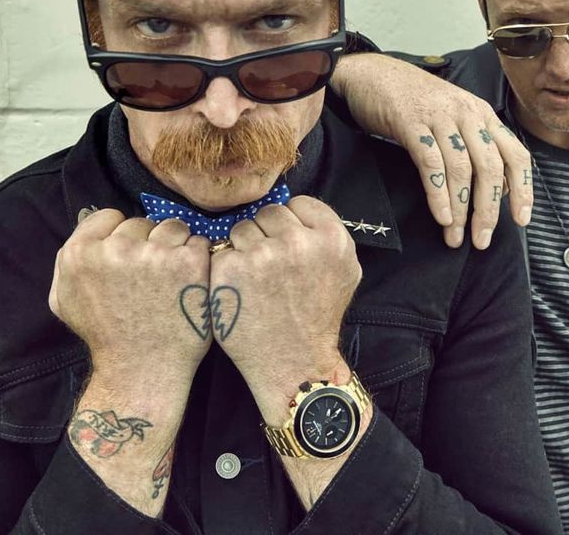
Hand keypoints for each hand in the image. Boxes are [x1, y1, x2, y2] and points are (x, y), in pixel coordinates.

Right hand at [49, 210, 212, 387]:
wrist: (141, 370)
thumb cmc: (105, 337)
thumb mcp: (64, 299)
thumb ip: (68, 260)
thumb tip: (88, 224)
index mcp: (81, 253)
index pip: (109, 217)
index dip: (120, 235)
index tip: (127, 258)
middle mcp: (116, 248)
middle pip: (142, 222)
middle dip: (148, 243)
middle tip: (150, 276)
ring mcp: (154, 254)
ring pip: (173, 227)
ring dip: (176, 247)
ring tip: (172, 279)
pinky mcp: (188, 262)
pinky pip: (200, 243)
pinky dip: (199, 259)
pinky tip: (190, 284)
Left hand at [208, 197, 359, 420]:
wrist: (294, 363)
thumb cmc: (317, 318)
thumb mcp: (345, 270)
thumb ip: (326, 236)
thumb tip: (297, 210)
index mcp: (330, 238)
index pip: (298, 204)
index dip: (291, 223)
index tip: (289, 245)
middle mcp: (298, 241)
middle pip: (269, 213)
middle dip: (267, 235)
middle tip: (271, 266)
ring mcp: (262, 254)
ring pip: (242, 229)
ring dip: (244, 249)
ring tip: (255, 281)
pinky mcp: (230, 269)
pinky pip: (222, 252)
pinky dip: (226, 269)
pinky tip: (238, 291)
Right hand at [332, 53, 533, 248]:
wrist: (372, 74)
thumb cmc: (412, 101)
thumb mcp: (453, 118)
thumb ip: (474, 146)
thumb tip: (495, 189)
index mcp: (483, 115)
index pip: (516, 154)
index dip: (523, 189)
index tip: (521, 219)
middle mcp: (467, 114)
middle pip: (490, 167)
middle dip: (488, 209)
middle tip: (481, 239)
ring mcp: (440, 116)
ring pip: (462, 169)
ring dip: (460, 209)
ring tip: (454, 236)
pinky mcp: (411, 122)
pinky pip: (432, 163)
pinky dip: (438, 193)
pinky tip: (440, 216)